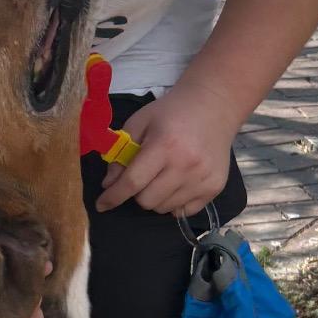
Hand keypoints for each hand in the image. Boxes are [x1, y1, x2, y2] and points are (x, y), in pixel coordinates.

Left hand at [95, 82, 238, 216]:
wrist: (214, 105)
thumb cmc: (171, 113)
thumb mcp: (139, 123)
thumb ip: (121, 153)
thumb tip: (109, 184)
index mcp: (165, 145)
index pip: (132, 182)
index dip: (113, 197)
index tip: (102, 204)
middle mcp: (186, 165)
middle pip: (147, 201)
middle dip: (137, 193)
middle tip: (144, 175)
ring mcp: (203, 178)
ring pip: (163, 208)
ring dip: (156, 198)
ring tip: (163, 176)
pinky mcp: (215, 187)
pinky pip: (184, 212)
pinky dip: (174, 203)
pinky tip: (177, 184)